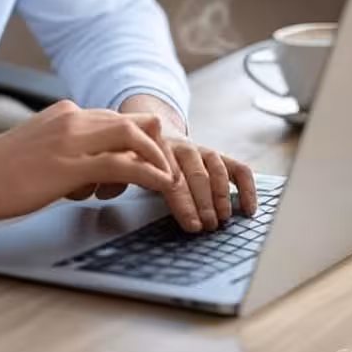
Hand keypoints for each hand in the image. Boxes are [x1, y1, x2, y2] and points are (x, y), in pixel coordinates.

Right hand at [0, 99, 174, 221]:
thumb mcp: (41, 152)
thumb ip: (70, 154)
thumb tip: (95, 177)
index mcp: (65, 112)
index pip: (117, 119)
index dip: (141, 141)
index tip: (153, 162)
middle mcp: (72, 117)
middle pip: (133, 122)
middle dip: (158, 147)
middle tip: (170, 173)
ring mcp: (72, 137)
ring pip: (134, 137)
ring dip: (160, 160)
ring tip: (171, 182)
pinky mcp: (70, 163)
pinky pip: (124, 163)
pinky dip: (151, 173)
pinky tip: (162, 186)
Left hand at [102, 93, 257, 231]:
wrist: (143, 125)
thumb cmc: (130, 153)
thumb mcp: (117, 161)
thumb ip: (113, 174)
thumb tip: (103, 190)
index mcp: (152, 147)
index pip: (170, 175)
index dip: (183, 201)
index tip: (192, 224)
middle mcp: (178, 146)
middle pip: (194, 171)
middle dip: (203, 200)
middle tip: (208, 226)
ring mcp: (198, 149)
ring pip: (214, 165)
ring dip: (221, 193)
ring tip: (222, 218)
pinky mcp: (213, 154)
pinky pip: (235, 166)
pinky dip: (245, 186)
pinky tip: (248, 209)